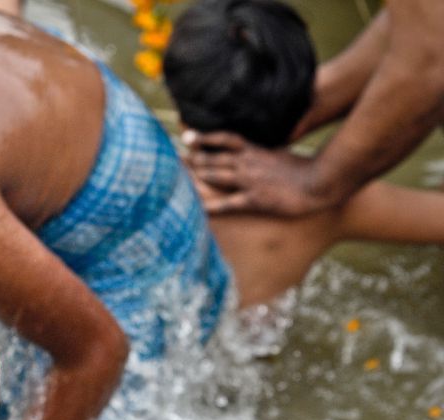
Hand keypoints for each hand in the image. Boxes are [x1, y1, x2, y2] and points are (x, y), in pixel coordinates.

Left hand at [182, 130, 333, 216]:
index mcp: (255, 150)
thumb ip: (261, 152)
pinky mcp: (255, 199)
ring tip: (176, 180)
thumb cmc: (302, 170)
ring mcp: (250, 181)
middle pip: (212, 158)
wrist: (321, 181)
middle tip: (171, 161)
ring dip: (195, 177)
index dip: (204, 137)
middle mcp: (248, 163)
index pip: (224, 138)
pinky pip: (228, 203)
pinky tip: (197, 210)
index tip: (186, 136)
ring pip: (215, 176)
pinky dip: (211, 207)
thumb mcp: (279, 154)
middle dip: (190, 160)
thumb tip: (250, 150)